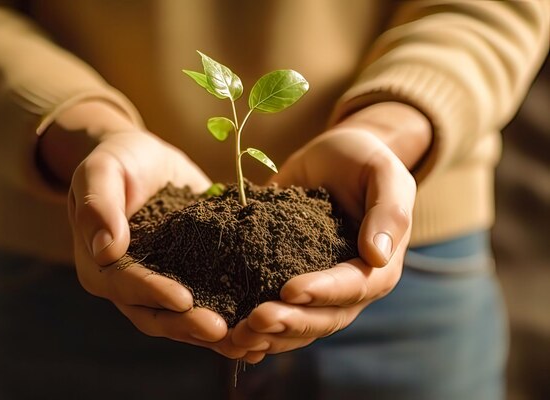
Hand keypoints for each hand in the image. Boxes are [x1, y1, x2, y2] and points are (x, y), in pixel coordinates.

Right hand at [40, 101, 255, 357]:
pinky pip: (209, 302)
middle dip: (187, 324)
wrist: (144, 159)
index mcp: (102, 264)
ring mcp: (162, 285)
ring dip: (211, 332)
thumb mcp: (102, 170)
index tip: (183, 299)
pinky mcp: (192, 277)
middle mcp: (130, 285)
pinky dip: (230, 316)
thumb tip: (105, 249)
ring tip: (245, 338)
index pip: (125, 285)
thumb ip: (98, 204)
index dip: (153, 293)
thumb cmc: (119, 161)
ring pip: (183, 319)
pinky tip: (258, 330)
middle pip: (155, 314)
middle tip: (221, 330)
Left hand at [231, 102, 430, 353]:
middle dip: (290, 322)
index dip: (323, 293)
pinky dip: (256, 329)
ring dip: (270, 335)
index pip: (354, 288)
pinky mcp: (286, 279)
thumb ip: (388, 211)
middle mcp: (347, 287)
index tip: (289, 290)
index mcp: (377, 266)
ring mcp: (317, 288)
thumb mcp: (382, 173)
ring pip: (298, 325)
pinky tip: (228, 337)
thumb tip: (377, 256)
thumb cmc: (363, 160)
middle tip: (256, 319)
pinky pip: (276, 312)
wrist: (333, 156)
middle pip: (324, 318)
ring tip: (238, 334)